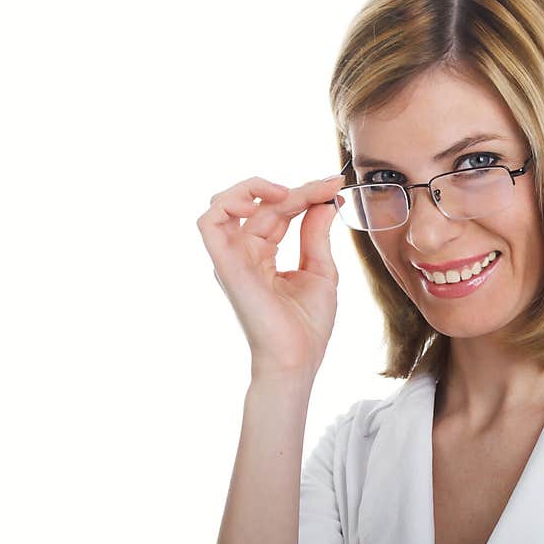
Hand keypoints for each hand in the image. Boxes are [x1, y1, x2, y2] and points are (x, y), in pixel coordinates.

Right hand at [197, 175, 346, 376]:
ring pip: (227, 204)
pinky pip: (209, 223)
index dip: (305, 193)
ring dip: (254, 188)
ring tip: (288, 193)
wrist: (298, 358)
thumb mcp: (320, 270)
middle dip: (297, 190)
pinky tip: (259, 202)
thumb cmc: (307, 325)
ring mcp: (232, 258)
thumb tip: (323, 201)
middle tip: (327, 187)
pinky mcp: (225, 265)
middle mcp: (243, 253)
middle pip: (262, 205)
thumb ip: (315, 234)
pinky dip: (229, 203)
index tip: (333, 185)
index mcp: (263, 254)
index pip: (279, 211)